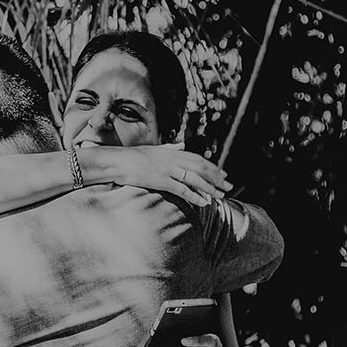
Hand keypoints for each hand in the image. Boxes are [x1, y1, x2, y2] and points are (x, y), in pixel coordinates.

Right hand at [91, 145, 231, 204]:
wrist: (118, 161)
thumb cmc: (134, 156)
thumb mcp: (154, 149)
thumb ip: (170, 147)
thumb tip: (181, 145)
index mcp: (172, 152)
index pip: (198, 159)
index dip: (213, 167)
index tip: (224, 174)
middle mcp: (173, 159)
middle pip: (201, 168)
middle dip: (217, 178)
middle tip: (228, 186)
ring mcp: (167, 169)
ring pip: (195, 179)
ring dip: (210, 188)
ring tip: (220, 196)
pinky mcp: (161, 180)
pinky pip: (182, 189)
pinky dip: (194, 195)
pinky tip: (203, 202)